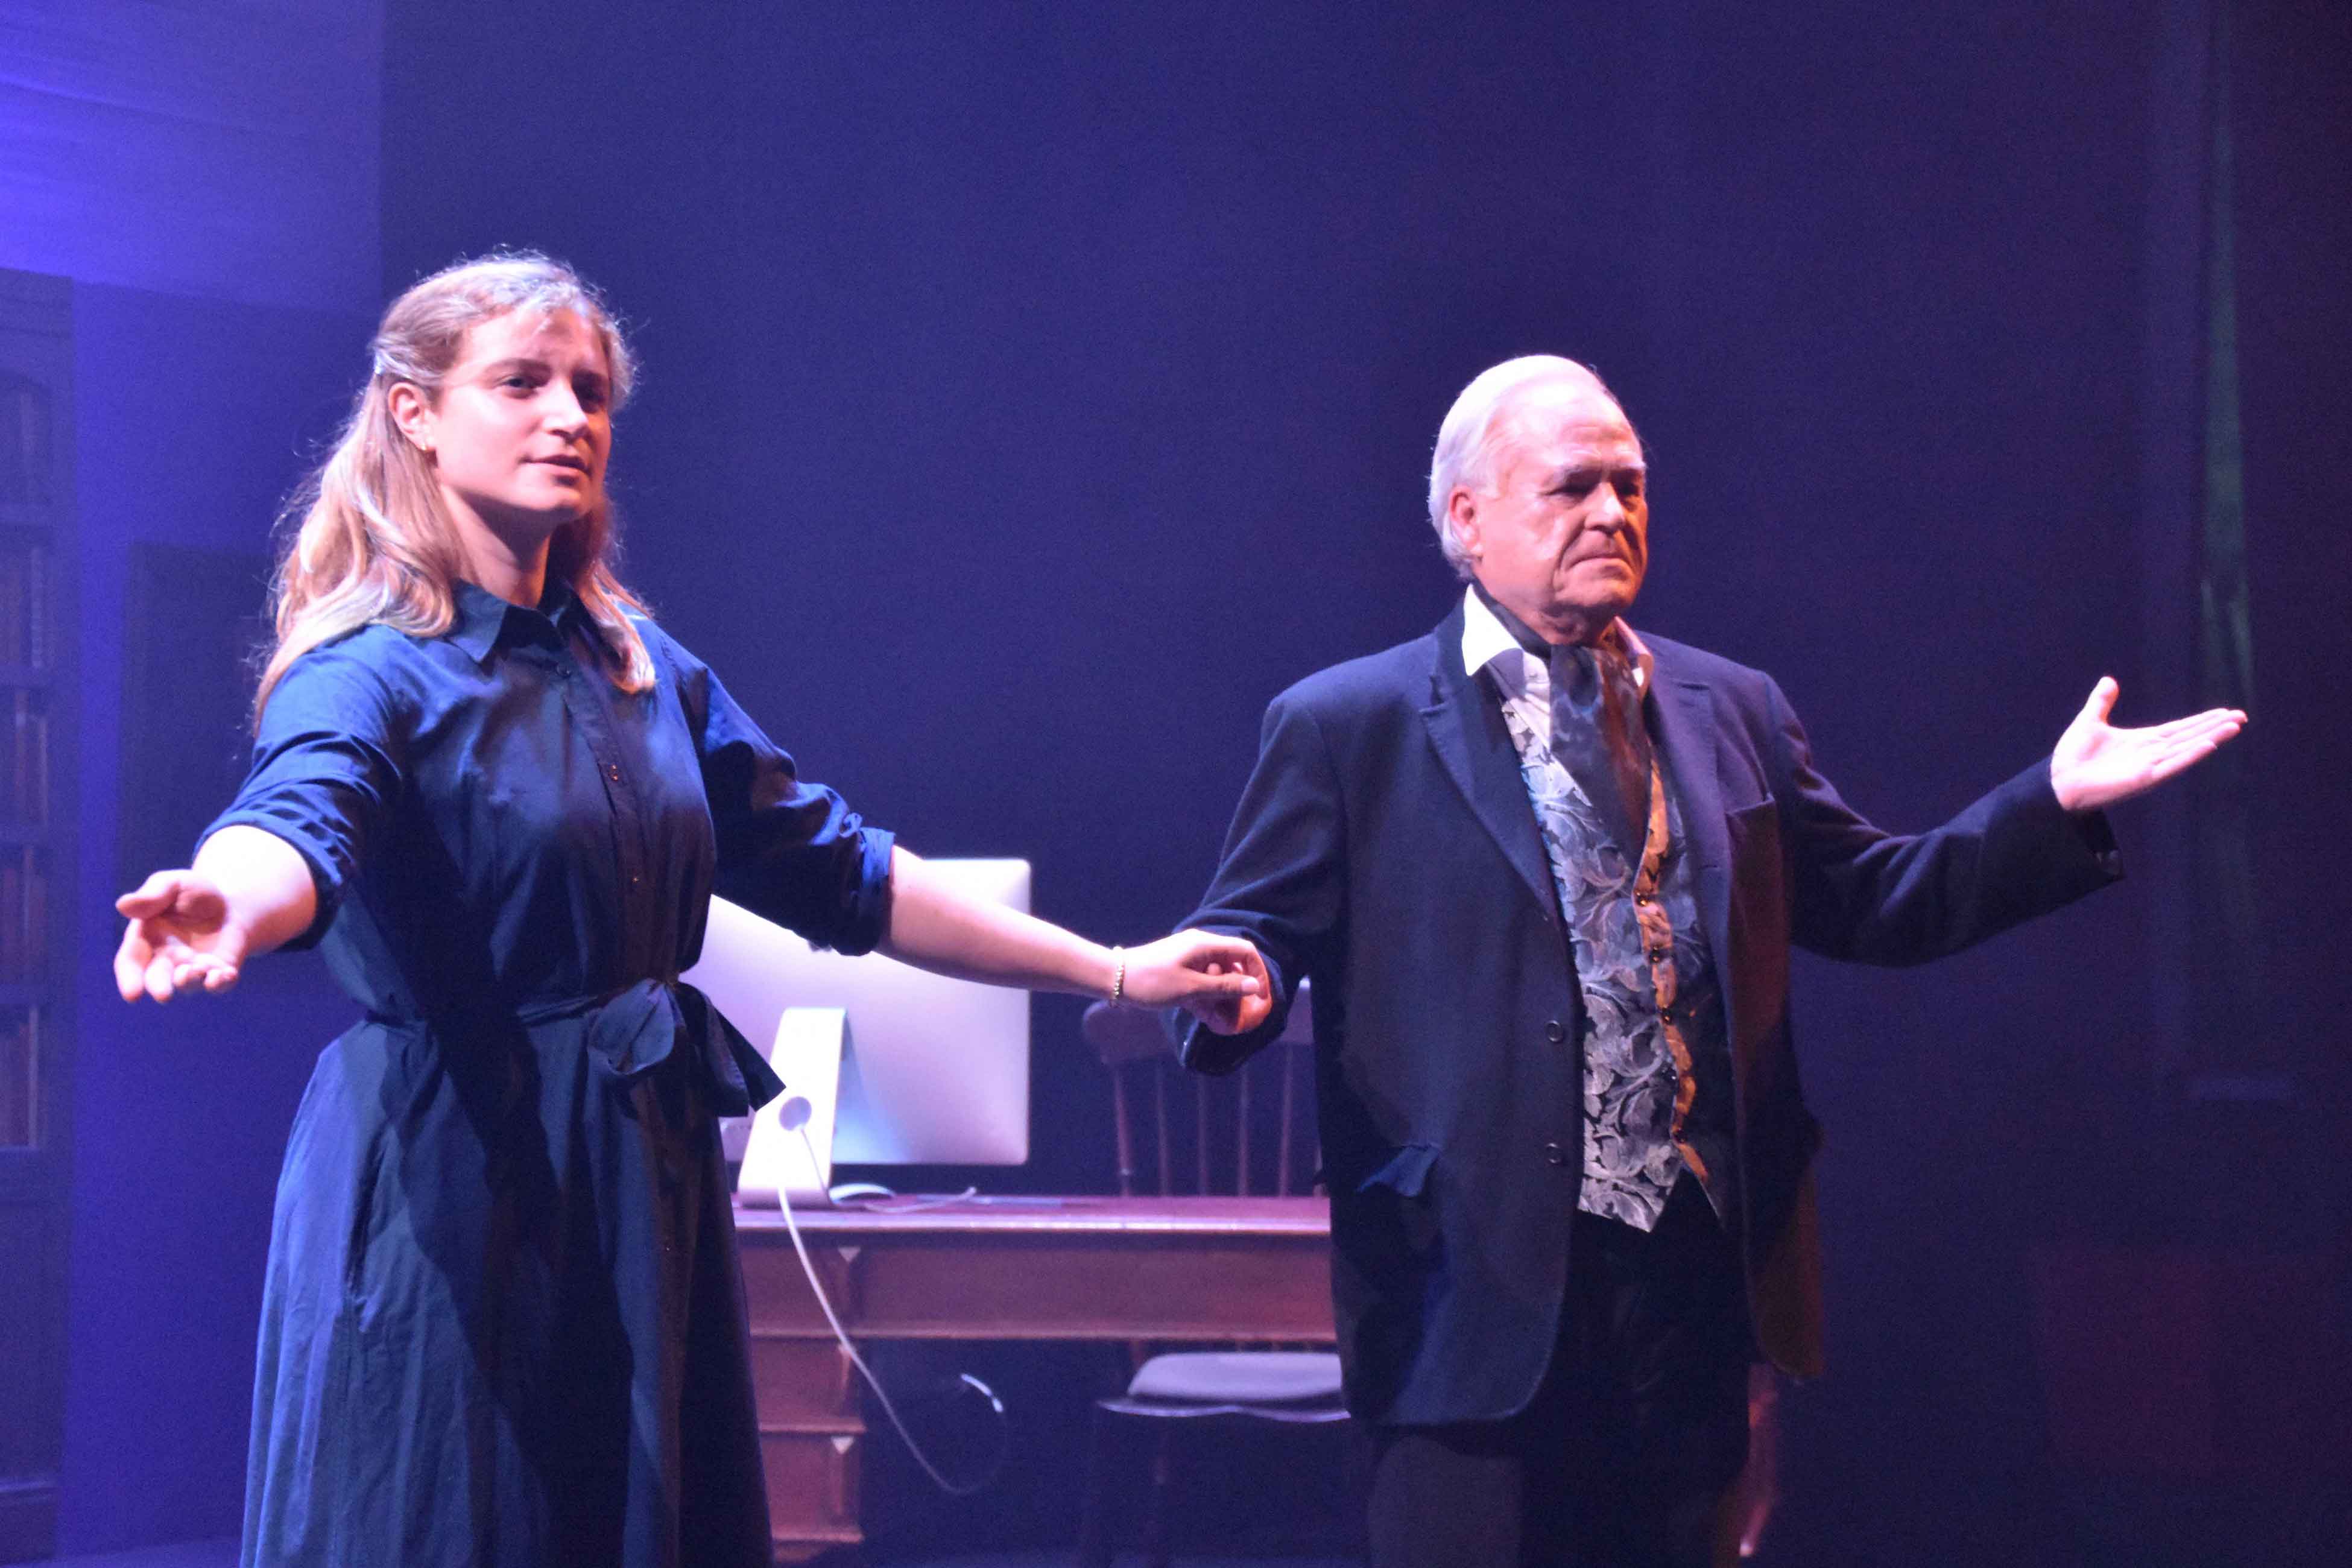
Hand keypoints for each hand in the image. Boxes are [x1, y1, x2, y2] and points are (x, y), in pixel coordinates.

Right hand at [114, 870, 251, 1001]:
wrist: (229, 901)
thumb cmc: (191, 892)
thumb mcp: (172, 884)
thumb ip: (152, 895)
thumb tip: (124, 905)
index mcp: (146, 940)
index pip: (131, 964)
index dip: (129, 980)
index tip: (133, 995)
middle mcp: (166, 960)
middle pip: (157, 980)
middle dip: (159, 987)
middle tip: (164, 995)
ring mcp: (193, 968)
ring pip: (189, 985)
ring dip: (190, 981)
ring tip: (197, 970)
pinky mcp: (218, 971)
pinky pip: (219, 984)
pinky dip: (222, 982)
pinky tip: (227, 973)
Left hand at [1119, 931, 1272, 1035]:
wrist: (1114, 978)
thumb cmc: (1152, 982)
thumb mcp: (1191, 988)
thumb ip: (1224, 987)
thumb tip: (1254, 986)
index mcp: (1205, 944)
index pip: (1245, 950)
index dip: (1258, 971)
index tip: (1261, 995)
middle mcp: (1200, 946)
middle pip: (1232, 964)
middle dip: (1239, 989)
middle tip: (1241, 1014)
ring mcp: (1189, 957)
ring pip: (1217, 975)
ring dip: (1222, 997)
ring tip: (1222, 1020)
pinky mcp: (1180, 968)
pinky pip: (1202, 980)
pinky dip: (1207, 996)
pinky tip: (1207, 1017)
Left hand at [2050, 677, 2245, 811]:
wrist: (2058, 780)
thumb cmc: (2073, 756)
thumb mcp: (2089, 721)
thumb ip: (2102, 702)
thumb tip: (2109, 680)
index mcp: (2142, 741)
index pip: (2179, 728)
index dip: (2202, 721)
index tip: (2224, 712)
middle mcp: (2151, 753)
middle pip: (2190, 737)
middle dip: (2215, 727)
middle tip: (2241, 717)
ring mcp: (2150, 766)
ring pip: (2187, 749)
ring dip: (2211, 737)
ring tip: (2234, 727)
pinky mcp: (2143, 779)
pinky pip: (2172, 766)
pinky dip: (2190, 756)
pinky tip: (2209, 746)